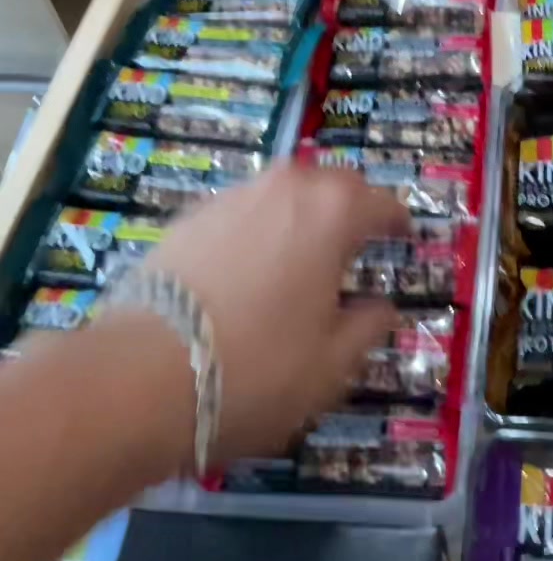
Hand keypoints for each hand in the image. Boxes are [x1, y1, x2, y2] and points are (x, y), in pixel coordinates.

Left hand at [136, 163, 408, 467]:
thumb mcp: (330, 367)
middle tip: (357, 240)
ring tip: (301, 256)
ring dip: (299, 217)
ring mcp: (230, 199)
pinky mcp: (186, 220)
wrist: (140, 375)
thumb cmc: (256, 370)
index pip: (381, 202)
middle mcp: (284, 188)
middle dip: (349, 207)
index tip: (405, 235)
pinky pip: (240, 214)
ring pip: (281, 194)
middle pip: (330, 184)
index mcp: (332, 213)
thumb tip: (382, 307)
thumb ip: (366, 329)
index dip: (397, 220)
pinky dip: (256, 232)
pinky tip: (249, 271)